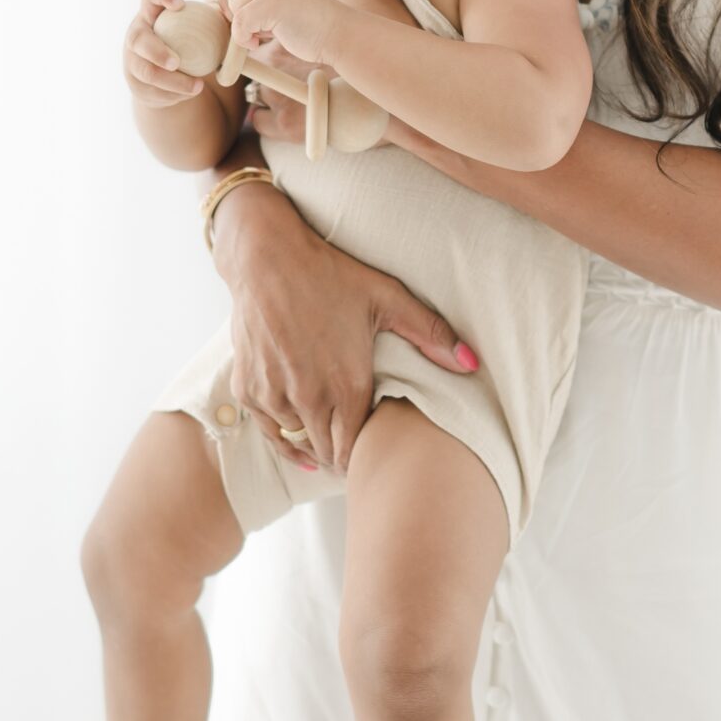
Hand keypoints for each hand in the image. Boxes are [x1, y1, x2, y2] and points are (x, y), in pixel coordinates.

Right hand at [123, 0, 208, 109]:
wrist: (166, 73)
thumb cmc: (187, 42)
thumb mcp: (195, 28)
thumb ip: (212, 20)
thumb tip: (238, 19)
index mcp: (151, 12)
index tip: (180, 4)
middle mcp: (136, 34)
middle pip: (137, 39)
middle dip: (156, 51)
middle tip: (176, 62)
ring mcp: (132, 60)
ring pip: (146, 72)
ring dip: (172, 81)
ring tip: (197, 86)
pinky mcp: (136, 83)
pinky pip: (154, 91)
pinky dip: (175, 94)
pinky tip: (191, 92)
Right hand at [211, 193, 479, 473]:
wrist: (267, 259)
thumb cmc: (329, 275)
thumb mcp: (387, 298)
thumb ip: (431, 333)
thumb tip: (472, 364)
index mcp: (346, 385)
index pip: (354, 451)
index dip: (363, 461)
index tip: (372, 459)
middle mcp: (307, 398)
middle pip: (326, 453)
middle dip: (341, 459)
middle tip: (355, 458)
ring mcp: (274, 396)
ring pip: (296, 443)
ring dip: (312, 445)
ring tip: (328, 444)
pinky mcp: (248, 388)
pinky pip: (268, 430)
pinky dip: (282, 436)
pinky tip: (296, 438)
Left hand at [218, 0, 346, 71]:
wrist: (340, 35)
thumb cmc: (314, 30)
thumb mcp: (284, 8)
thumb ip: (260, 4)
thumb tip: (228, 12)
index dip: (231, 2)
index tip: (242, 23)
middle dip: (234, 15)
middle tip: (253, 33)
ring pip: (234, 6)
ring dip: (240, 28)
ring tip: (260, 38)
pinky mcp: (272, 3)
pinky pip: (240, 22)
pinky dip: (242, 38)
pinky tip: (258, 44)